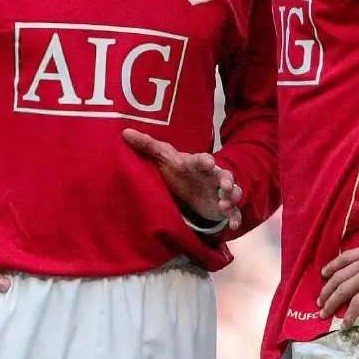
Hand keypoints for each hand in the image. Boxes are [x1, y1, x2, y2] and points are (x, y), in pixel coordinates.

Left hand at [122, 128, 242, 229]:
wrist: (191, 183)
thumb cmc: (177, 168)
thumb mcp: (162, 156)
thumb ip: (146, 145)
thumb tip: (124, 132)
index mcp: (197, 163)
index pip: (202, 160)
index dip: (205, 161)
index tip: (208, 162)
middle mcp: (212, 176)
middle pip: (224, 175)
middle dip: (227, 180)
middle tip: (225, 186)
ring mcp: (219, 192)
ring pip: (232, 193)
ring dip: (231, 198)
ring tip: (225, 205)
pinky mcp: (222, 207)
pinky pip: (232, 212)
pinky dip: (234, 217)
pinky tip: (232, 225)